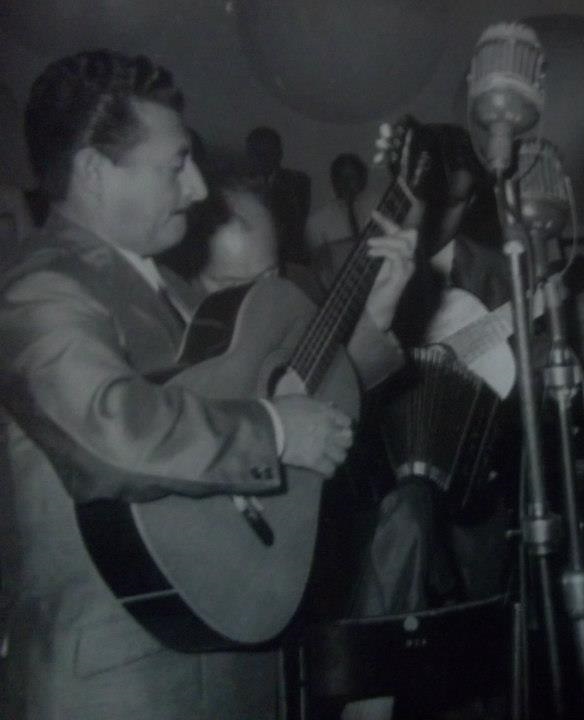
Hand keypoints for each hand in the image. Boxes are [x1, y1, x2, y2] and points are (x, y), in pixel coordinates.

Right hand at [272, 395, 352, 477]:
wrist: (268, 425)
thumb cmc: (281, 409)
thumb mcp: (302, 400)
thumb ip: (318, 406)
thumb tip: (329, 407)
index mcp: (326, 413)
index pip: (347, 422)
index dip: (343, 427)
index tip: (338, 429)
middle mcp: (329, 430)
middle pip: (347, 441)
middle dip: (342, 443)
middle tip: (334, 444)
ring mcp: (323, 446)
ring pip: (341, 456)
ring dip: (335, 457)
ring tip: (328, 457)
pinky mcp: (314, 461)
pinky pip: (329, 469)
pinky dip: (328, 471)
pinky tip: (324, 470)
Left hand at [364, 210, 416, 331]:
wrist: (378, 311)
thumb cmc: (378, 291)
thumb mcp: (379, 266)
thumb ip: (382, 251)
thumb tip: (376, 237)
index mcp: (404, 257)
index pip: (401, 234)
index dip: (389, 222)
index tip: (374, 213)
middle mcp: (410, 261)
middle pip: (409, 235)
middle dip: (390, 228)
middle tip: (372, 233)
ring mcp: (407, 269)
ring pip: (403, 244)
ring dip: (385, 241)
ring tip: (369, 246)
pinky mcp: (402, 276)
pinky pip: (397, 256)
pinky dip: (384, 251)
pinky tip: (371, 254)